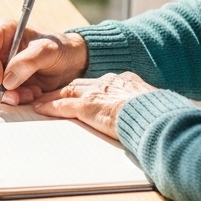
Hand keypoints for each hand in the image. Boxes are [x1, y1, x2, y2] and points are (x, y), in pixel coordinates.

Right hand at [0, 21, 88, 103]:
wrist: (71, 64)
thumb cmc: (60, 50)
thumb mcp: (49, 51)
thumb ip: (27, 62)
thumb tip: (6, 81)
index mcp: (2, 32)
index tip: (0, 82)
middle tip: (15, 96)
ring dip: (4, 95)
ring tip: (30, 94)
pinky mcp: (1, 80)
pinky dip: (10, 99)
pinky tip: (29, 95)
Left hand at [33, 72, 156, 138]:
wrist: (156, 116)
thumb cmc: (160, 116)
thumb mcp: (152, 107)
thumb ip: (142, 108)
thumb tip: (147, 118)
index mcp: (125, 82)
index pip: (100, 84)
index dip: (88, 88)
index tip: (82, 92)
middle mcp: (108, 83)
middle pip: (80, 85)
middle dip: (65, 90)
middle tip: (51, 93)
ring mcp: (96, 94)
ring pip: (67, 92)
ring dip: (52, 97)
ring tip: (40, 101)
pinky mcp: (87, 107)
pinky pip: (62, 106)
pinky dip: (50, 107)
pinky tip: (40, 109)